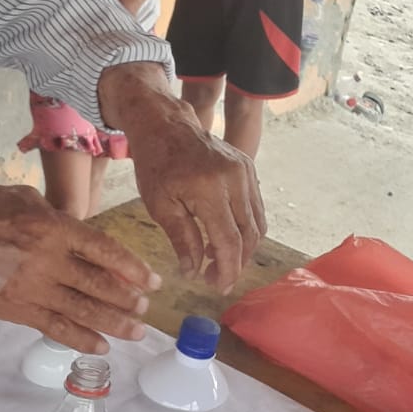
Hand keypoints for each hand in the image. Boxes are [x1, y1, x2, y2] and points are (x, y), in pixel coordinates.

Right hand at [0, 180, 159, 353]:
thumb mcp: (26, 200)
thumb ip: (58, 220)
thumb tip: (83, 237)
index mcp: (54, 228)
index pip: (105, 252)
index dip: (133, 269)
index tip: (152, 281)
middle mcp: (48, 261)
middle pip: (100, 286)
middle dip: (128, 300)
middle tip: (145, 308)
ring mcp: (31, 289)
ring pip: (83, 311)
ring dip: (114, 323)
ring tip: (135, 330)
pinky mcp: (15, 310)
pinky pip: (54, 328)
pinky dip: (80, 339)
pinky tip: (100, 345)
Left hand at [128, 104, 264, 292]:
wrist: (165, 124)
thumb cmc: (156, 164)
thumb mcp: (160, 205)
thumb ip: (182, 240)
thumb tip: (194, 273)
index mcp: (210, 189)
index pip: (230, 241)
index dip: (227, 270)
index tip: (218, 287)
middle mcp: (235, 178)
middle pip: (249, 235)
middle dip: (236, 262)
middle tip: (215, 278)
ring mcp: (246, 170)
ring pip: (257, 222)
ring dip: (243, 247)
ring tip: (219, 260)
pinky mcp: (248, 166)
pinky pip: (255, 206)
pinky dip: (245, 227)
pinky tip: (224, 237)